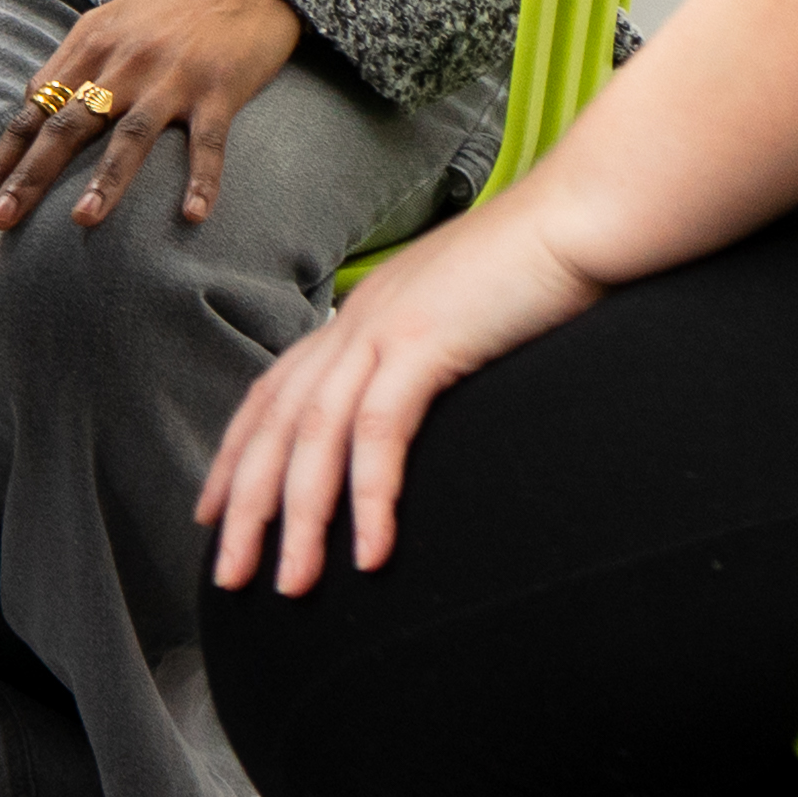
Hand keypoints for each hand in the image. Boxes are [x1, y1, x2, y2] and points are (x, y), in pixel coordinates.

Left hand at [0, 0, 299, 237]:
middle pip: (67, 126)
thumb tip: (30, 108)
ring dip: (106, 179)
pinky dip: (201, 179)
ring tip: (82, 220)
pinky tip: (193, 214)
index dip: (2, 162)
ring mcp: (171, 77)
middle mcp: (124, 62)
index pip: (33, 112)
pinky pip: (206, 142)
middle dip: (29, 176)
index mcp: (91, 46)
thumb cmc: (173, 7)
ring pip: (130, 134)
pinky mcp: (218, 89)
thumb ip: (72, 65)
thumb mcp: (110, 22)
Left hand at [195, 194, 608, 593]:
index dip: (239, 452)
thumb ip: (429, 354)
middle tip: (230, 574)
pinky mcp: (426, 339)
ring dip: (299, 517)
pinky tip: (370, 552)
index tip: (215, 511)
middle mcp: (358, 320)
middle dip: (246, 503)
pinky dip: (370, 494)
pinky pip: (381, 430)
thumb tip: (420, 395)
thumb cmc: (537, 268)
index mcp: (363, 314)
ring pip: (315, 434)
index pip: (276, 390)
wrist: (582, 213)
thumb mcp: (464, 316)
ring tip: (291, 584)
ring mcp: (387, 327)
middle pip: (278, 421)